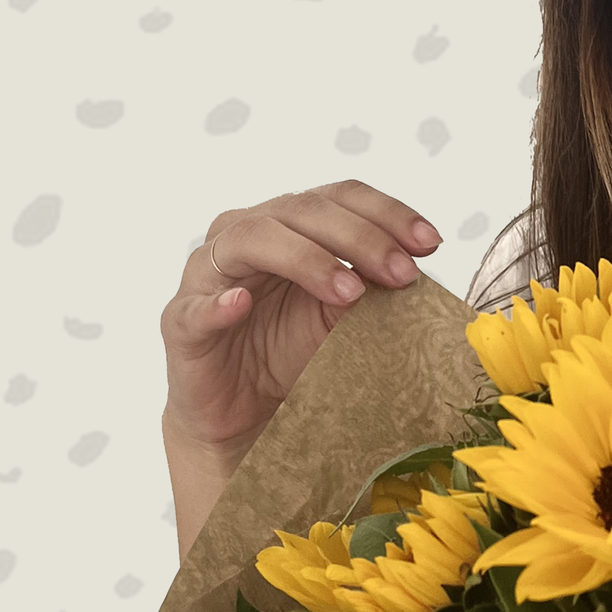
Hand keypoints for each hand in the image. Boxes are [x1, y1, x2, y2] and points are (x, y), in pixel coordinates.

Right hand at [159, 181, 439, 550]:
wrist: (244, 415)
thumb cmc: (294, 352)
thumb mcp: (344, 316)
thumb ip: (372, 286)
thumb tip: (419, 267)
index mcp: (288, 222)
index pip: (339, 196)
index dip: (386, 212)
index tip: (430, 242)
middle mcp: (246, 232)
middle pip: (304, 210)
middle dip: (361, 237)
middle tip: (403, 272)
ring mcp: (209, 273)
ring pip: (253, 239)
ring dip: (307, 260)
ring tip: (350, 292)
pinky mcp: (181, 321)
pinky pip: (198, 306)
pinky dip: (220, 303)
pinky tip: (243, 305)